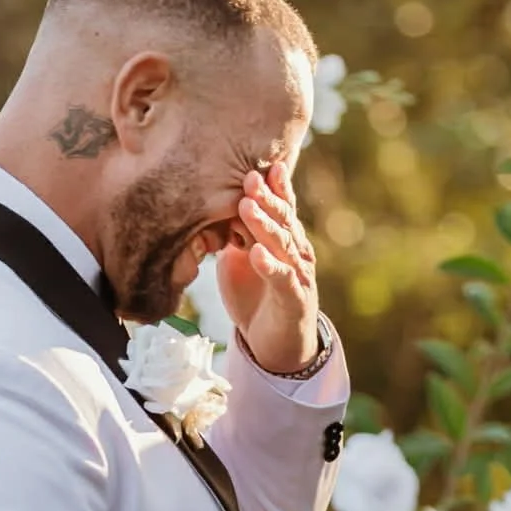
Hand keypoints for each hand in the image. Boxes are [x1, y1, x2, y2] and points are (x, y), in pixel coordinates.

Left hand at [216, 159, 320, 374]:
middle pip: (283, 220)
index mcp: (286, 240)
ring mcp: (299, 275)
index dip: (274, 187)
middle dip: (267, 198)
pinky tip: (256, 252)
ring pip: (283, 245)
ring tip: (247, 207)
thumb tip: (211, 209)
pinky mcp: (295, 300)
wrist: (277, 345)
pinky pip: (282, 279)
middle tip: (249, 177)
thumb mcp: (241, 261)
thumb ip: (233, 235)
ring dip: (264, 225)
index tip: (260, 166)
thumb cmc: (258, 298)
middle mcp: (297, 253)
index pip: (282, 208)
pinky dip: (270, 266)